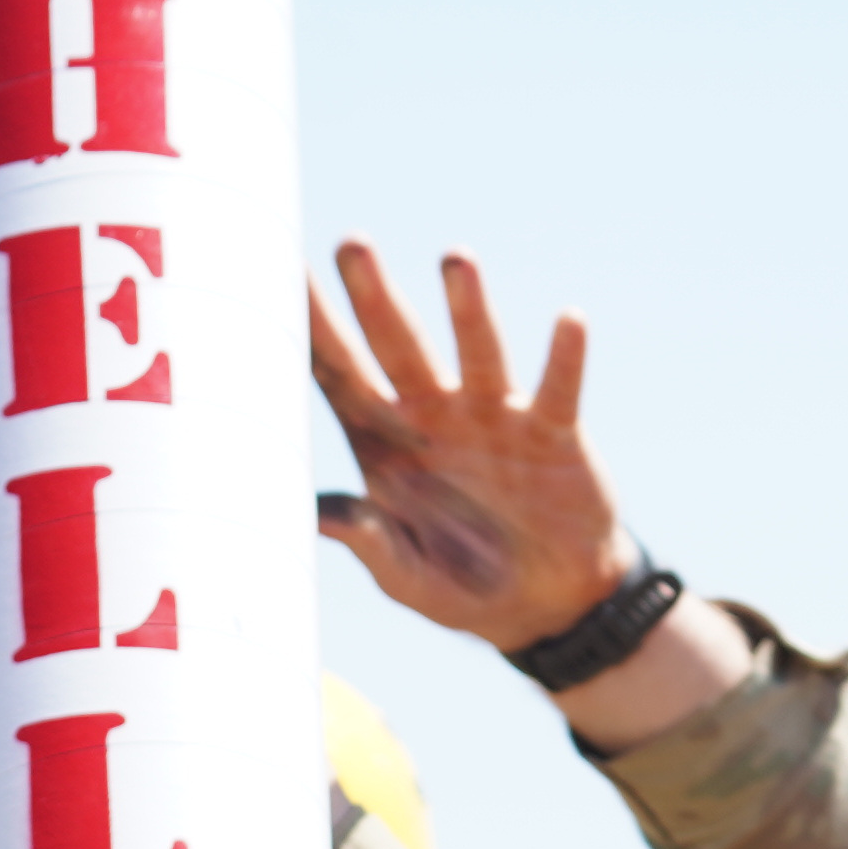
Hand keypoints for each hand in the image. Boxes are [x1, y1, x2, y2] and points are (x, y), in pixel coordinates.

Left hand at [310, 243, 628, 654]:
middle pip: (396, 346)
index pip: (339, 376)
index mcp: (385, 443)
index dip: (310, 330)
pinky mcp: (553, 434)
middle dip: (374, 298)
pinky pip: (557, 390)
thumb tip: (316, 517)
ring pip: (477, 352)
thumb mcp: (407, 577)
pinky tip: (569, 323)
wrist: (545, 603)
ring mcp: (492, 418)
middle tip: (351, 245)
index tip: (278, 275)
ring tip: (456, 260)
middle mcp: (434, 416)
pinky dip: (565, 359)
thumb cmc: (462, 585)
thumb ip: (369, 544)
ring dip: (468, 309)